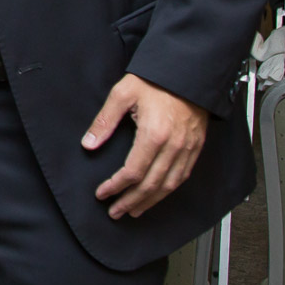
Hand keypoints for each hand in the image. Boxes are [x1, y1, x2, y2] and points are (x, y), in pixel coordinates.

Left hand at [83, 73, 209, 219]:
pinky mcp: (195, 148)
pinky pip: (182, 177)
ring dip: (149, 202)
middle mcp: (173, 146)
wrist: (188, 72)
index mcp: (154, 135)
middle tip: (115, 212)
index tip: (102, 194)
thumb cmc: (155, 80)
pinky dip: (168, 191)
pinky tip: (157, 196)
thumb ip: (104, 121)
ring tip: (133, 211)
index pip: (132, 172)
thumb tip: (89, 144)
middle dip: (130, 202)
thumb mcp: (122, 94)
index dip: (115, 186)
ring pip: (168, 186)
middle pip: (150, 185)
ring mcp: (187, 149)